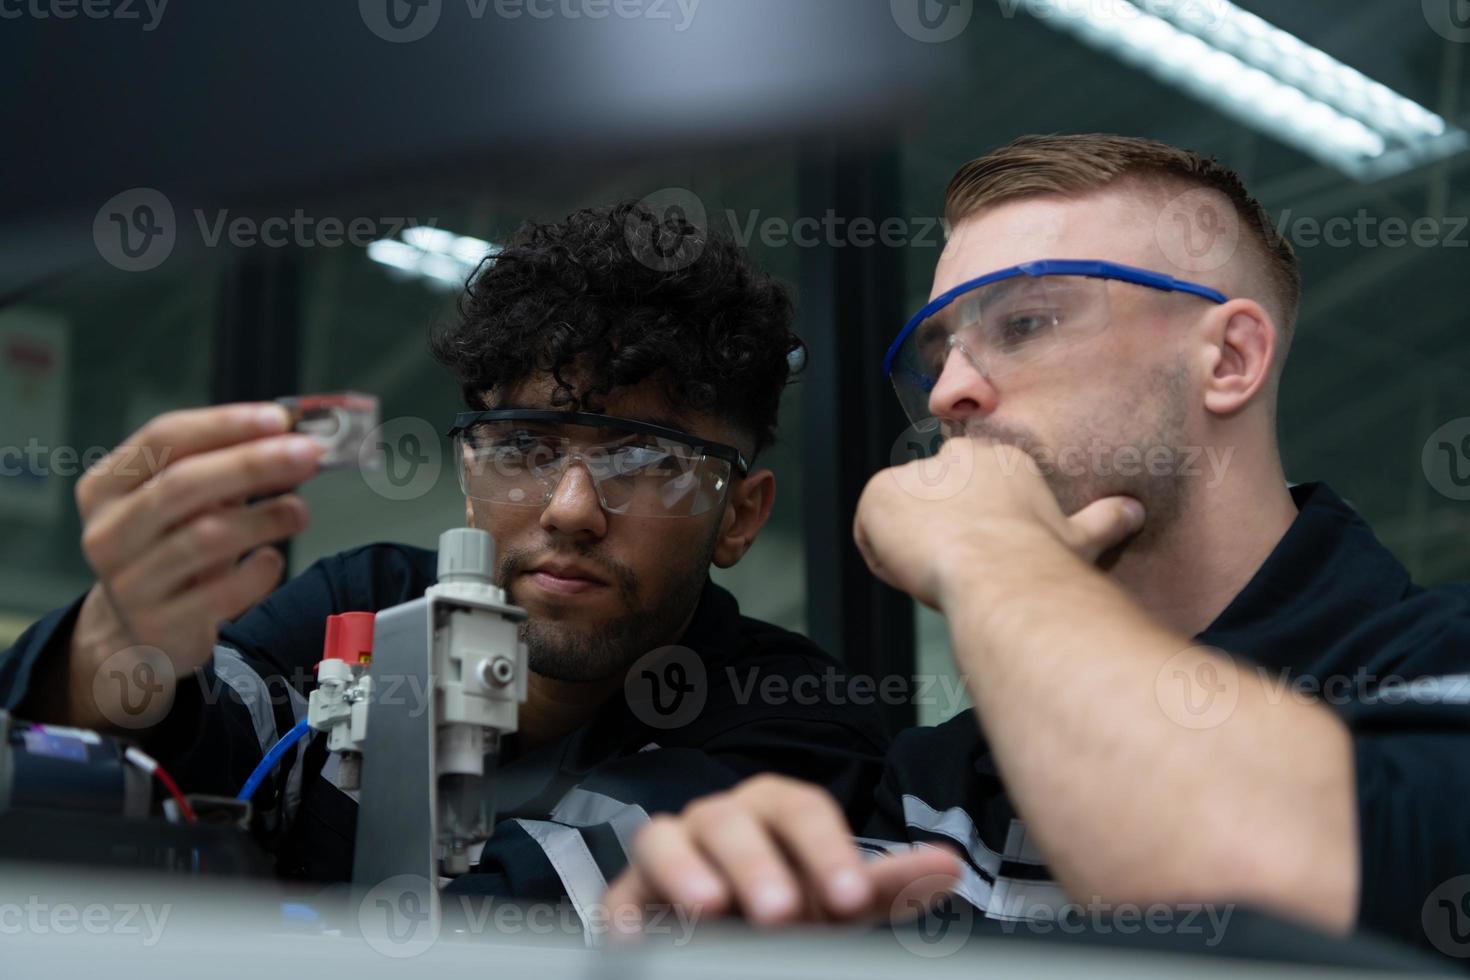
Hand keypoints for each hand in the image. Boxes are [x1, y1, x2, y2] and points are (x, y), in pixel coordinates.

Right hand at [57, 404, 323, 730]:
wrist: (140, 630)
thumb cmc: (171, 546)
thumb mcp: (184, 503)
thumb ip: (225, 466)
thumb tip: (290, 435)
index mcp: (107, 486)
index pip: (165, 438)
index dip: (225, 424)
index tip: (280, 417)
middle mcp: (108, 532)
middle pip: (184, 484)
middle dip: (253, 463)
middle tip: (309, 455)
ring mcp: (129, 582)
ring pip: (206, 537)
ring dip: (265, 517)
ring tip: (299, 512)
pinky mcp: (160, 624)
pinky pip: (223, 592)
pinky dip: (259, 571)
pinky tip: (272, 558)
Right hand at [603, 775, 960, 936]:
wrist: (739, 940)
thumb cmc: (794, 912)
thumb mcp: (841, 905)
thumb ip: (887, 887)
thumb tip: (950, 865)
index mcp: (774, 813)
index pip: (799, 809)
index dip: (826, 850)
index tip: (852, 899)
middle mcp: (719, 821)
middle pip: (729, 818)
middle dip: (755, 861)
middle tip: (782, 911)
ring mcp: (670, 854)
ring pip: (661, 835)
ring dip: (684, 869)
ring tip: (711, 909)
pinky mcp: (630, 897)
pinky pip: (617, 894)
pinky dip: (624, 913)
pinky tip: (640, 938)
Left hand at [853, 436, 1144, 608]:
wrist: (998, 571)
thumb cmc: (1041, 559)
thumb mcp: (1079, 537)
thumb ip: (1105, 520)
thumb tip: (1136, 511)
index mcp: (1000, 461)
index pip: (967, 491)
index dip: (970, 527)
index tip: (980, 552)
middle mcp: (954, 456)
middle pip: (932, 501)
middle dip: (939, 532)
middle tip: (958, 566)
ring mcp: (914, 472)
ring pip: (900, 518)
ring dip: (911, 547)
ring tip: (939, 574)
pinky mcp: (878, 494)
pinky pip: (870, 532)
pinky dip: (883, 556)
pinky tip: (914, 572)